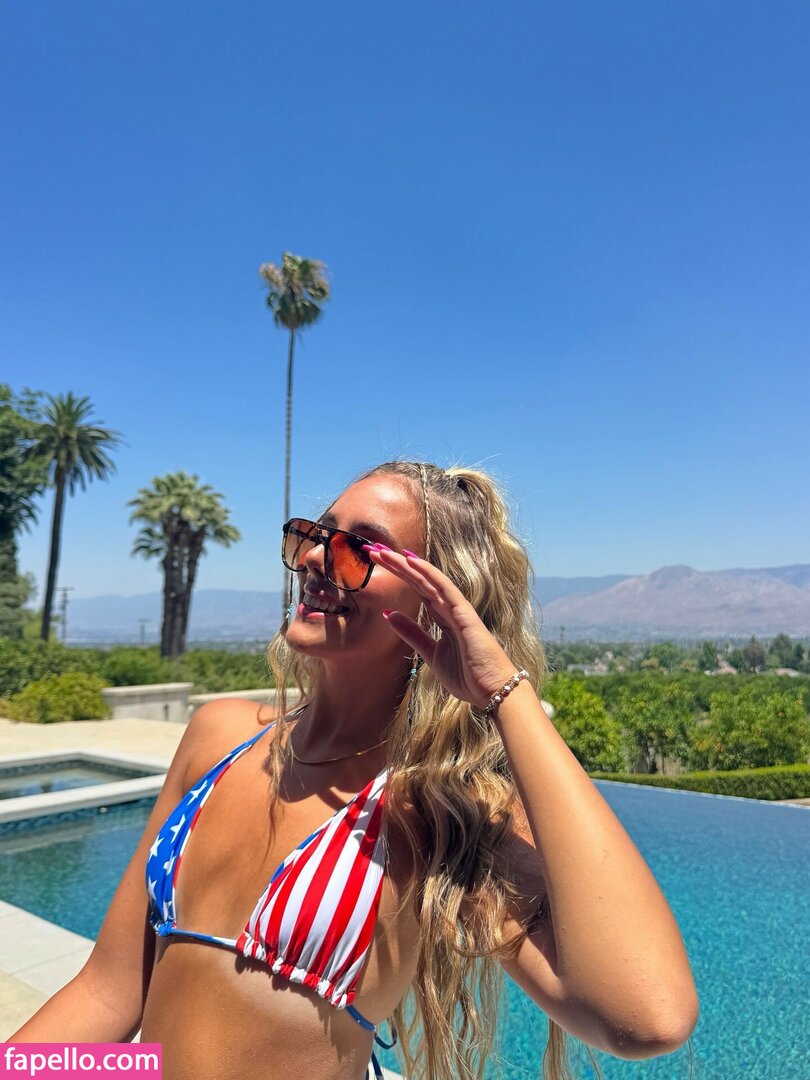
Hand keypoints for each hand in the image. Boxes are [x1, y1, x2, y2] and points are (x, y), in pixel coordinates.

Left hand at [363, 545, 518, 708]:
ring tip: (383, 551)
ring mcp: (457, 608)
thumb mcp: (430, 653)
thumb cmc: (467, 675)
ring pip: (428, 579)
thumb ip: (412, 633)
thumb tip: (388, 614)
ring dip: (405, 564)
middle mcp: (449, 606)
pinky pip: (444, 589)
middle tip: (373, 549)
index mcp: (442, 615)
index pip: (416, 588)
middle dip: (396, 564)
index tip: (377, 561)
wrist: (492, 692)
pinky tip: (411, 561)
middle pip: (419, 579)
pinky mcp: (464, 614)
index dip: (398, 573)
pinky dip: (428, 574)